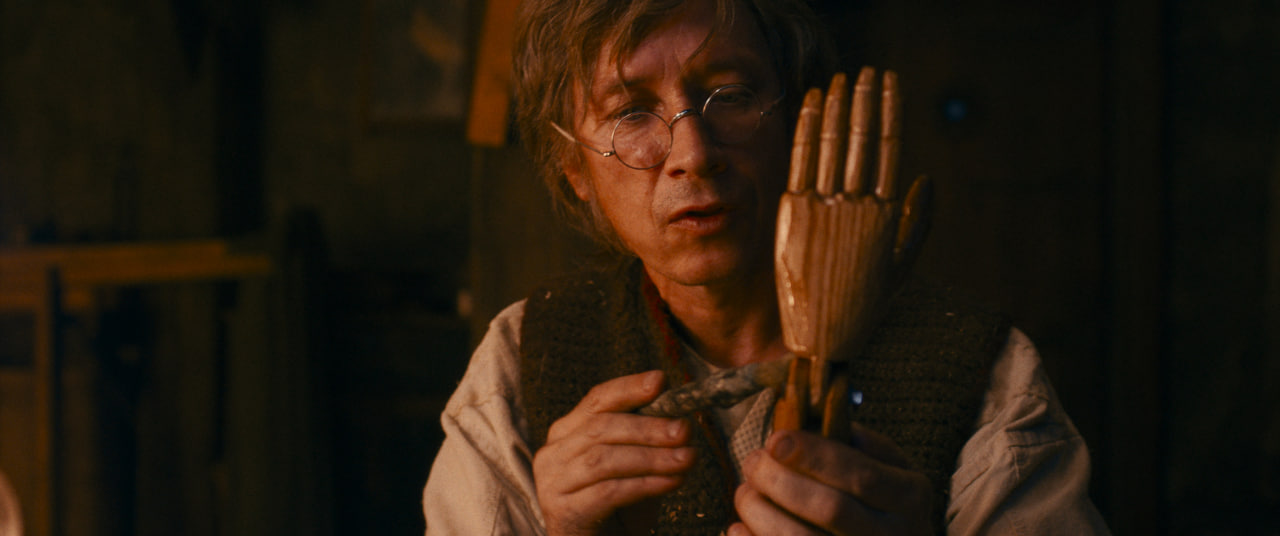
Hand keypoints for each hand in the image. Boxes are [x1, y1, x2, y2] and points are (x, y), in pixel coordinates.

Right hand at [533, 370, 696, 535]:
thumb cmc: (619, 509)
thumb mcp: (634, 467)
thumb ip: (648, 441)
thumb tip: (682, 420)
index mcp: (567, 433)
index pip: (597, 400)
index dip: (628, 388)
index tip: (661, 381)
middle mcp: (553, 453)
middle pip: (601, 427)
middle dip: (648, 427)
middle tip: (684, 431)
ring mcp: (553, 483)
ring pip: (604, 458)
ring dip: (651, 457)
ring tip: (686, 460)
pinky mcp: (563, 512)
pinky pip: (608, 492)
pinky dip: (644, 485)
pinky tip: (671, 484)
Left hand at [730, 425, 932, 534]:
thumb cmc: (890, 504)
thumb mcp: (895, 469)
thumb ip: (865, 445)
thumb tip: (817, 424)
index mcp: (908, 497)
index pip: (861, 475)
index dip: (814, 456)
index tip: (775, 440)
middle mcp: (891, 535)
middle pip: (830, 508)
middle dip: (781, 481)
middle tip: (753, 462)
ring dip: (763, 514)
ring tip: (746, 493)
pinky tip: (738, 527)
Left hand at [774, 67, 930, 380]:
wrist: (821, 339)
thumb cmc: (863, 306)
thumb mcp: (899, 267)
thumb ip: (916, 223)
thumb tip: (926, 179)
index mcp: (883, 215)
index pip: (888, 148)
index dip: (887, 111)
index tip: (888, 83)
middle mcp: (853, 206)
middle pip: (860, 140)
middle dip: (863, 101)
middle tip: (865, 72)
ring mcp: (821, 209)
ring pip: (830, 145)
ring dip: (835, 108)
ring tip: (840, 79)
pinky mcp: (792, 215)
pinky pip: (799, 163)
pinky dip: (804, 130)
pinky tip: (810, 104)